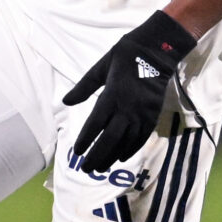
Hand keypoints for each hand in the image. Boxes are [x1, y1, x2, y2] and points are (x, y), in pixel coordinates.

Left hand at [64, 10, 196, 172]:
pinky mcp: (152, 116)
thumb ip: (83, 87)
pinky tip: (121, 158)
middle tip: (86, 169)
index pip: (95, 125)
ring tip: (100, 168)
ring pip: (125, 143)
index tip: (77, 152)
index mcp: (111, 96)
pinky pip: (140, 138)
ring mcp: (141, 114)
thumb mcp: (100, 67)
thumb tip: (65, 102)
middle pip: (109, 140)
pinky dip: (130, 150)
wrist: (156, 52)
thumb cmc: (125, 56)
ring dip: (111, 157)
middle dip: (96, 156)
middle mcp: (126, 109)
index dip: (85, 140)